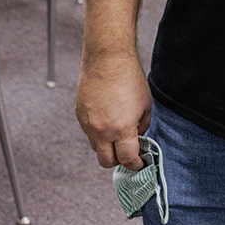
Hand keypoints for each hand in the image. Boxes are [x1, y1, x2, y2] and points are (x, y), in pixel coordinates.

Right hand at [75, 52, 152, 170]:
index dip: (136, 164)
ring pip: (96, 148)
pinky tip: (107, 119)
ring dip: (107, 147)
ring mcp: (88, 124)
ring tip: (118, 134)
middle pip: (106, 162)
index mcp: (121, 129)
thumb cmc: (130, 79)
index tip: (140, 163)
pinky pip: (89, 132)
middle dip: (119, 161)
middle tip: (128, 153)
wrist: (108, 59)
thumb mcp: (146, 104)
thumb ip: (142, 126)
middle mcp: (101, 130)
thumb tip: (138, 137)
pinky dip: (99, 133)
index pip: (127, 159)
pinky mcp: (79, 115)